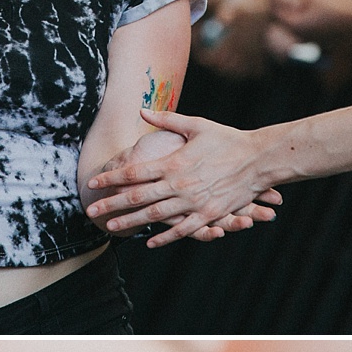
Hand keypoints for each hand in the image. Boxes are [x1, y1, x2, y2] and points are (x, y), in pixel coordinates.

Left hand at [86, 109, 281, 246]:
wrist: (260, 160)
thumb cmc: (228, 139)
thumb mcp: (196, 125)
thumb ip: (167, 120)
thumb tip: (142, 110)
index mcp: (174, 162)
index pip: (134, 172)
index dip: (112, 179)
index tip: (93, 183)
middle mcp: (180, 184)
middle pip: (138, 197)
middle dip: (112, 204)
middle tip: (91, 212)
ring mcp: (194, 202)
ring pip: (155, 216)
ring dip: (131, 221)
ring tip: (111, 226)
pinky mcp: (208, 214)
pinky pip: (182, 229)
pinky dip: (165, 237)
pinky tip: (149, 241)